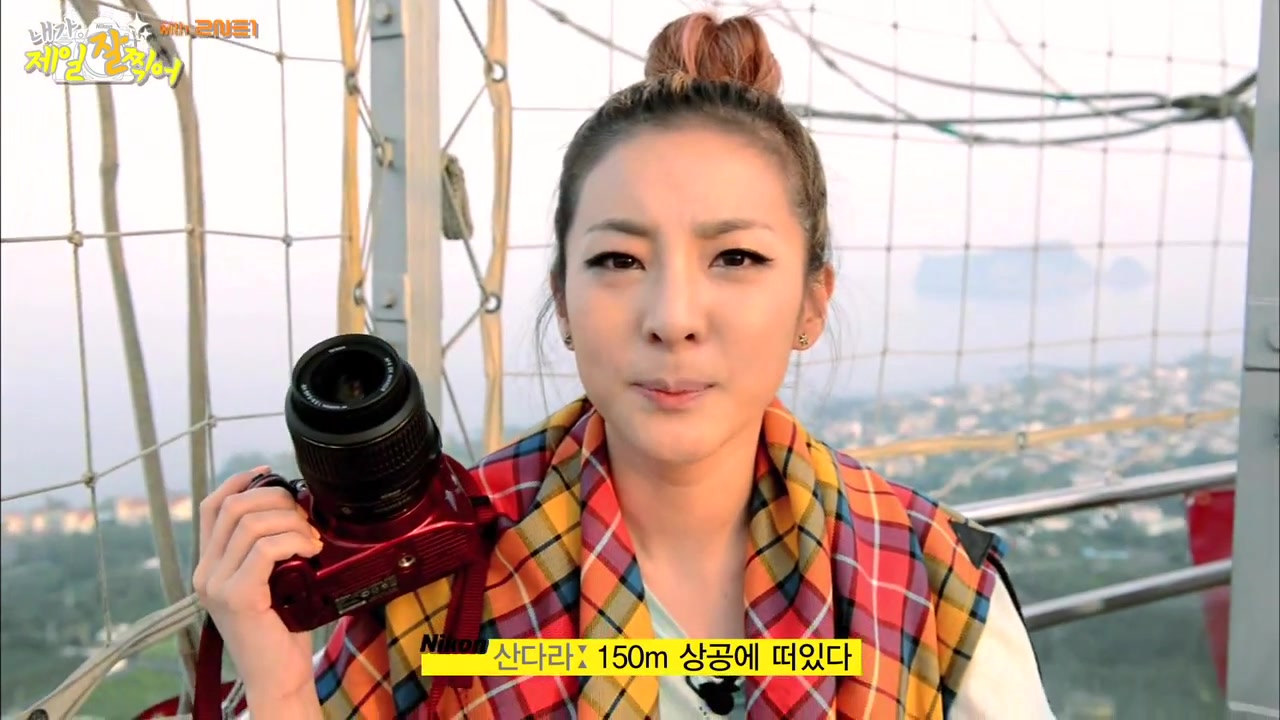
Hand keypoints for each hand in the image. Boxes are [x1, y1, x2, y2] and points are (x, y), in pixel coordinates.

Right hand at [193, 466, 322, 705]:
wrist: (279, 676)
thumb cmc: (284, 629)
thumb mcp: (274, 579)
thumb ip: (270, 548)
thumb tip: (296, 506)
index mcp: (210, 565)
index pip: (214, 507)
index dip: (240, 481)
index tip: (270, 473)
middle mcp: (205, 572)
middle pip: (234, 507)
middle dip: (276, 500)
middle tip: (305, 517)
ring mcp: (216, 585)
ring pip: (251, 524)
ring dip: (291, 522)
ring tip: (312, 539)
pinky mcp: (236, 596)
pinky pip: (265, 548)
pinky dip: (294, 541)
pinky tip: (311, 552)